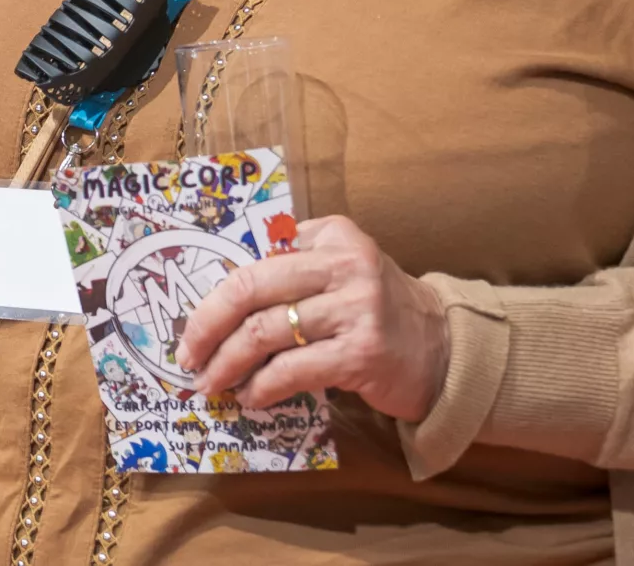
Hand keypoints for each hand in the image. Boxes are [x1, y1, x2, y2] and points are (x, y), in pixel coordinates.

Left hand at [173, 215, 450, 420]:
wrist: (446, 350)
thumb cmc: (377, 310)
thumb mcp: (339, 273)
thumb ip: (291, 271)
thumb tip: (218, 300)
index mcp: (331, 235)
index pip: (255, 258)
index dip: (215, 291)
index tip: (192, 318)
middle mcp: (344, 264)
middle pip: (249, 288)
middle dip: (206, 324)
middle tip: (187, 353)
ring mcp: (356, 309)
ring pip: (265, 332)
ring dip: (228, 363)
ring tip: (211, 382)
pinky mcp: (362, 354)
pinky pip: (293, 370)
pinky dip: (263, 386)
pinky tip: (251, 397)